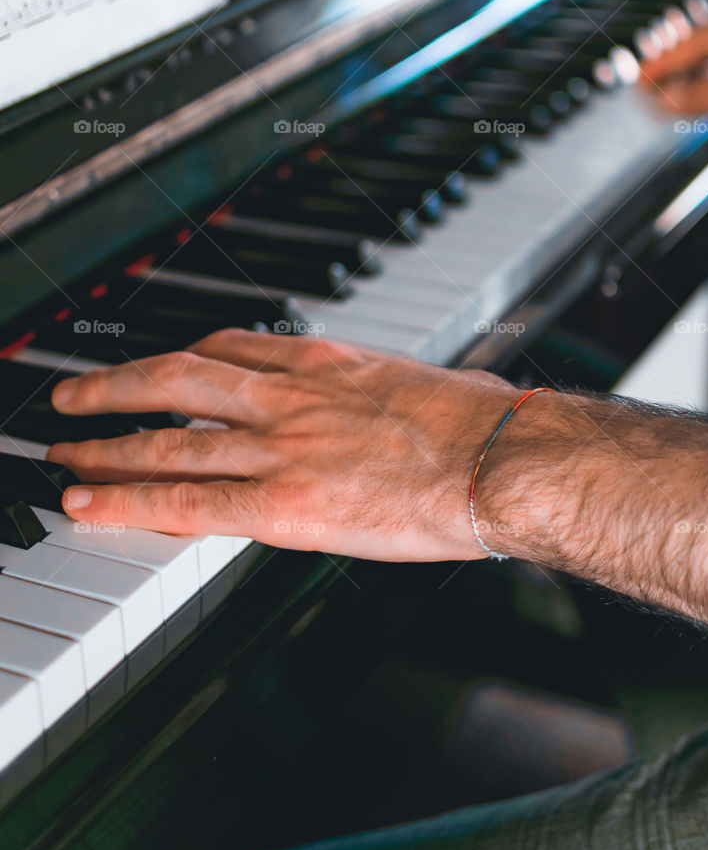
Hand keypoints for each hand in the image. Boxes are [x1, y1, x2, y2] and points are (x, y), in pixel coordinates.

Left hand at [46, 330, 532, 561]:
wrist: (502, 459)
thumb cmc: (481, 425)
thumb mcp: (417, 383)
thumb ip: (374, 392)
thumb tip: (375, 408)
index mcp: (325, 361)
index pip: (231, 346)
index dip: (180, 359)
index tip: (157, 367)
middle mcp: (290, 395)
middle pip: (178, 378)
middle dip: (116, 386)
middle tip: (72, 396)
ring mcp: (281, 447)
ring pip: (167, 435)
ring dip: (104, 441)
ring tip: (62, 449)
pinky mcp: (283, 503)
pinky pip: (185, 498)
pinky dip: (126, 497)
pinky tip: (87, 499)